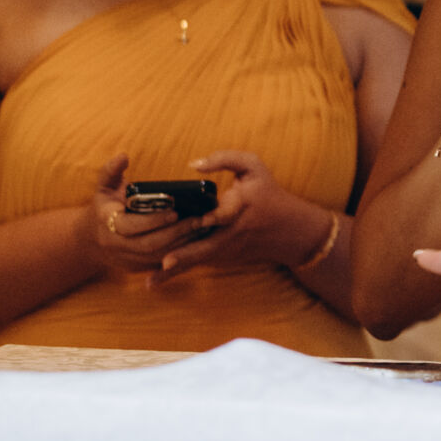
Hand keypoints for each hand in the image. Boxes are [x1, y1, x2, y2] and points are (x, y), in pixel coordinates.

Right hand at [90, 155, 217, 271]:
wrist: (90, 241)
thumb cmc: (104, 206)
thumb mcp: (104, 187)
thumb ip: (111, 170)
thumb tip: (123, 156)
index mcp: (107, 223)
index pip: (130, 226)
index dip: (153, 220)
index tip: (176, 210)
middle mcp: (115, 246)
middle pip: (149, 245)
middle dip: (176, 233)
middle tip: (199, 220)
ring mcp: (127, 260)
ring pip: (158, 257)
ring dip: (182, 244)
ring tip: (202, 228)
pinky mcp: (138, 269)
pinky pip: (161, 263)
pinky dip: (180, 253)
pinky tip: (197, 240)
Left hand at [146, 151, 334, 284]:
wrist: (289, 230)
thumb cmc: (268, 193)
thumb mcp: (253, 167)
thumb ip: (225, 159)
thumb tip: (194, 164)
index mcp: (240, 206)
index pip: (226, 213)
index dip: (214, 217)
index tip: (201, 221)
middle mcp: (232, 232)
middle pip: (207, 246)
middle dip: (187, 254)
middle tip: (165, 262)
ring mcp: (226, 248)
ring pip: (198, 259)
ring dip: (175, 271)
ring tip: (151, 280)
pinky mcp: (222, 258)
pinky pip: (196, 264)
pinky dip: (176, 273)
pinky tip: (153, 282)